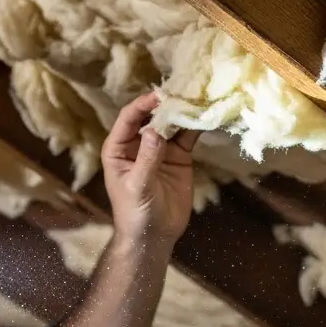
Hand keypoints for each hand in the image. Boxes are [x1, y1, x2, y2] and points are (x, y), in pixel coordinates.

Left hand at [101, 92, 200, 245]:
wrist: (154, 236)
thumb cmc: (135, 213)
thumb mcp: (138, 186)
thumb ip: (147, 159)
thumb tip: (155, 131)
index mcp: (118, 148)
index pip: (129, 118)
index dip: (143, 105)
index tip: (160, 96)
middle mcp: (138, 143)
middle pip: (151, 115)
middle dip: (166, 103)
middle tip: (184, 91)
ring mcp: (160, 148)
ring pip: (171, 123)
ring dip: (183, 111)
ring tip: (199, 97)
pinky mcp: (178, 156)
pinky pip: (187, 136)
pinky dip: (196, 125)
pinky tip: (207, 114)